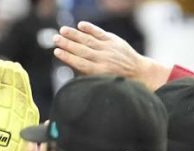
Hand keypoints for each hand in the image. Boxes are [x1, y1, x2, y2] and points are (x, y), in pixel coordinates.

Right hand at [53, 21, 170, 90]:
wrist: (138, 72)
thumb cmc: (115, 80)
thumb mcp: (101, 82)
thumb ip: (87, 74)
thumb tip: (69, 63)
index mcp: (99, 72)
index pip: (80, 63)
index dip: (67, 57)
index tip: (56, 51)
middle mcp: (103, 59)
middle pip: (82, 50)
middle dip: (67, 44)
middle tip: (55, 39)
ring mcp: (109, 48)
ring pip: (89, 40)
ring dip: (74, 35)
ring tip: (62, 30)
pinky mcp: (114, 41)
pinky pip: (100, 33)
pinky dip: (90, 29)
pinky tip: (80, 25)